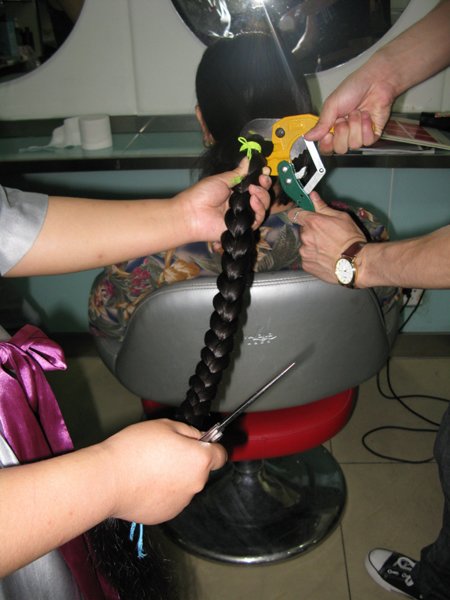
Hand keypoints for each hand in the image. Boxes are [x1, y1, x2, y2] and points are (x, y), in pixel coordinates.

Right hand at [101, 419, 226, 523]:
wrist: (108, 480)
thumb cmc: (134, 450)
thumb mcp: (165, 425)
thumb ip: (188, 431)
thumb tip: (198, 437)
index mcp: (199, 460)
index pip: (221, 454)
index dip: (211, 446)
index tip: (201, 443)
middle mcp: (195, 484)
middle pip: (200, 470)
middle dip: (187, 460)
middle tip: (165, 451)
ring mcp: (181, 502)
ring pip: (184, 485)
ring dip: (174, 477)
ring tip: (150, 467)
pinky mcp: (166, 514)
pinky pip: (170, 499)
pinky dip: (162, 492)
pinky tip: (144, 482)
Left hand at [177, 159, 271, 241]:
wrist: (192, 213)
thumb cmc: (202, 195)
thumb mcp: (221, 180)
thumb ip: (238, 173)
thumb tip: (248, 159)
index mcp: (236, 192)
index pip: (255, 186)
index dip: (261, 180)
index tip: (264, 172)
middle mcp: (241, 204)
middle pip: (262, 196)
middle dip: (264, 187)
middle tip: (261, 180)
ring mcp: (243, 216)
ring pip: (262, 207)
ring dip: (262, 196)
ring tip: (253, 190)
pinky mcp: (243, 227)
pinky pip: (257, 220)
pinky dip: (259, 209)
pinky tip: (253, 201)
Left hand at [289, 192, 365, 282]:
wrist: (354, 263)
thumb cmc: (351, 240)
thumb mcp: (341, 217)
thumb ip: (323, 207)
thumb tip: (313, 196)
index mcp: (313, 222)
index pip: (295, 213)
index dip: (298, 214)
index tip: (302, 215)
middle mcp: (305, 236)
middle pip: (303, 230)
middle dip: (312, 231)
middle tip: (326, 236)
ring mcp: (304, 252)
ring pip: (305, 245)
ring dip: (313, 245)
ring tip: (328, 249)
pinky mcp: (306, 264)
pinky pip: (307, 258)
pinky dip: (314, 257)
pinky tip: (325, 258)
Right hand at [305, 68, 395, 153]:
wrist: (375, 81)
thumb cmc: (354, 88)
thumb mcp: (332, 105)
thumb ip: (321, 124)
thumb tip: (308, 136)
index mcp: (332, 127)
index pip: (326, 147)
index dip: (326, 144)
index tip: (328, 134)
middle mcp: (345, 133)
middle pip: (340, 148)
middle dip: (342, 132)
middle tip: (344, 118)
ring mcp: (358, 134)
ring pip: (354, 144)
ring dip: (355, 126)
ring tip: (358, 113)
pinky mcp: (372, 134)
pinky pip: (367, 141)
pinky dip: (366, 127)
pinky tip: (367, 116)